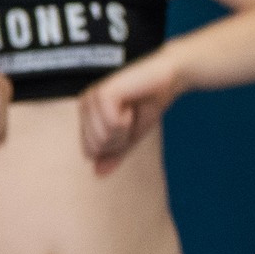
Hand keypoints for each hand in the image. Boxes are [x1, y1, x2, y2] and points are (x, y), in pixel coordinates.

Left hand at [76, 58, 180, 173]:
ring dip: (125, 130)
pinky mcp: (104, 93)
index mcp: (86, 113)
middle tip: (132, 118)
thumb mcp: (131, 135)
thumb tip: (98, 174)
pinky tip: (133, 104)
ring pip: (102, 137)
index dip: (115, 146)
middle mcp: (84, 103)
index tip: (129, 126)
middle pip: (96, 145)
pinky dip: (128, 120)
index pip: (90, 150)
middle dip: (119, 139)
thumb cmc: (150, 103)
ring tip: (133, 110)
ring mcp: (92, 98)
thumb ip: (114, 153)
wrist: (170, 79)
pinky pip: (112, 125)